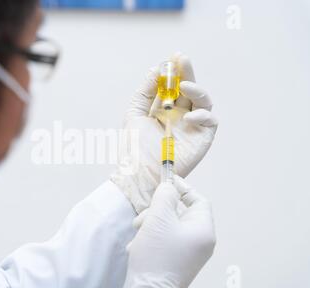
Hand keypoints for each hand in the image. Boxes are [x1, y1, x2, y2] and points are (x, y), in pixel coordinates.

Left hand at [111, 53, 217, 212]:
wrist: (139, 173)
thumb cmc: (134, 147)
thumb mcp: (135, 113)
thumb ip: (145, 91)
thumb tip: (156, 68)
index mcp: (163, 109)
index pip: (173, 86)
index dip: (175, 71)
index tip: (174, 56)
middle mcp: (179, 115)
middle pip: (189, 89)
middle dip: (188, 73)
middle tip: (184, 59)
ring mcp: (191, 126)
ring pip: (203, 101)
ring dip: (197, 89)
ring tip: (185, 86)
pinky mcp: (201, 139)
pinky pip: (210, 121)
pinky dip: (203, 114)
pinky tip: (188, 116)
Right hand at [120, 176, 215, 287]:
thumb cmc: (156, 257)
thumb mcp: (159, 219)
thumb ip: (165, 196)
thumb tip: (169, 187)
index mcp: (203, 231)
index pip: (199, 200)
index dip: (182, 188)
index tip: (166, 182)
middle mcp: (200, 242)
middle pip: (180, 213)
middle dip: (158, 211)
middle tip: (143, 217)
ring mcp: (188, 253)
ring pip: (168, 225)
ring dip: (150, 224)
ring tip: (138, 234)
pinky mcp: (176, 260)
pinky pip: (164, 239)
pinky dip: (151, 238)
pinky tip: (139, 246)